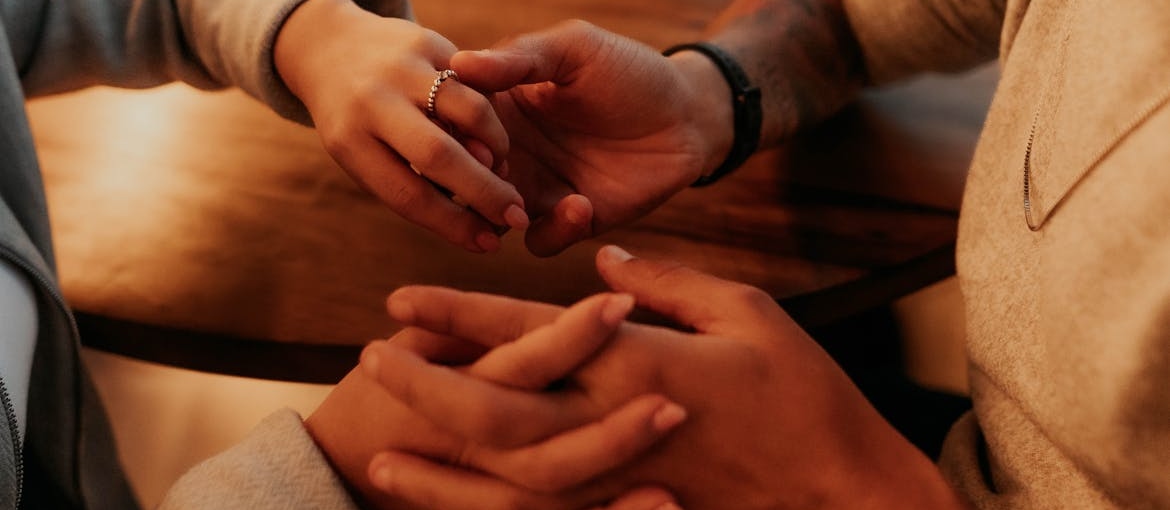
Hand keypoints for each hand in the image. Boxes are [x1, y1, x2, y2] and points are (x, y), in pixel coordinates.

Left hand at [274, 0, 528, 252]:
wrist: (331, 50)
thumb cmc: (358, 124)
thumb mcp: (366, 158)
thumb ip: (414, 187)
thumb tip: (480, 227)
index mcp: (348, 141)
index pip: (407, 194)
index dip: (452, 225)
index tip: (486, 245)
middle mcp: (372, 101)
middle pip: (440, 156)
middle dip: (485, 193)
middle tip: (517, 216)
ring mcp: (401, 68)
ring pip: (471, 112)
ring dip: (497, 148)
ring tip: (502, 168)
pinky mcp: (427, 42)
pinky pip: (476, 85)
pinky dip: (489, 116)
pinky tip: (490, 136)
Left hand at [363, 246, 967, 508]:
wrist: (841, 488)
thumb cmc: (804, 391)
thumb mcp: (746, 311)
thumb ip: (668, 281)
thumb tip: (605, 260)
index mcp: (640, 363)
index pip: (528, 336)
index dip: (459, 316)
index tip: (401, 300)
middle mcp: (614, 425)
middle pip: (495, 413)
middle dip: (425, 388)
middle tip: (368, 361)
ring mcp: (618, 480)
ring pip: (505, 480)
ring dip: (440, 467)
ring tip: (381, 455)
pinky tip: (455, 506)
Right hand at [450, 21, 734, 255]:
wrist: (687, 113)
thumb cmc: (628, 70)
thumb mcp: (573, 50)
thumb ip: (520, 57)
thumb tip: (460, 64)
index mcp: (499, 108)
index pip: (451, 126)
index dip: (449, 131)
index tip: (464, 129)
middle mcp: (510, 153)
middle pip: (461, 179)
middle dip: (468, 180)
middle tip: (494, 166)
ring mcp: (537, 190)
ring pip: (491, 217)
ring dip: (501, 212)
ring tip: (524, 199)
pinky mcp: (571, 220)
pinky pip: (541, 241)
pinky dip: (552, 230)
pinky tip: (581, 203)